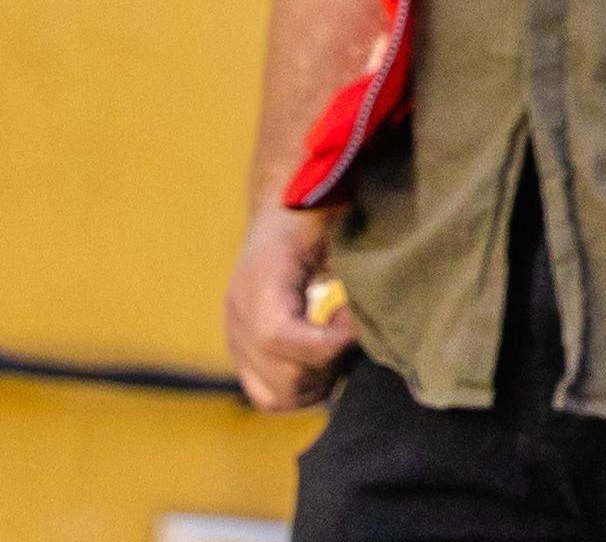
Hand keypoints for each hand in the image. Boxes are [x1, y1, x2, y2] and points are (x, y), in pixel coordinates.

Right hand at [222, 199, 354, 410]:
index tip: (356, 331)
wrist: (285, 210)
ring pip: (276, 395)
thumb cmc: (320, 211)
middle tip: (354, 333)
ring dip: (319, 380)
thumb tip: (367, 317)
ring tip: (342, 346)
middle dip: (329, 364)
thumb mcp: (338, 228)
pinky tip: (329, 358)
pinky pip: (269, 395)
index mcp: (260, 281)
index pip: (277, 335)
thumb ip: (349, 273)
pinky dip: (305, 387)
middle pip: (282, 376)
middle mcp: (239, 317)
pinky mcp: (245, 355)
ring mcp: (237, 340)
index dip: (324, 345)